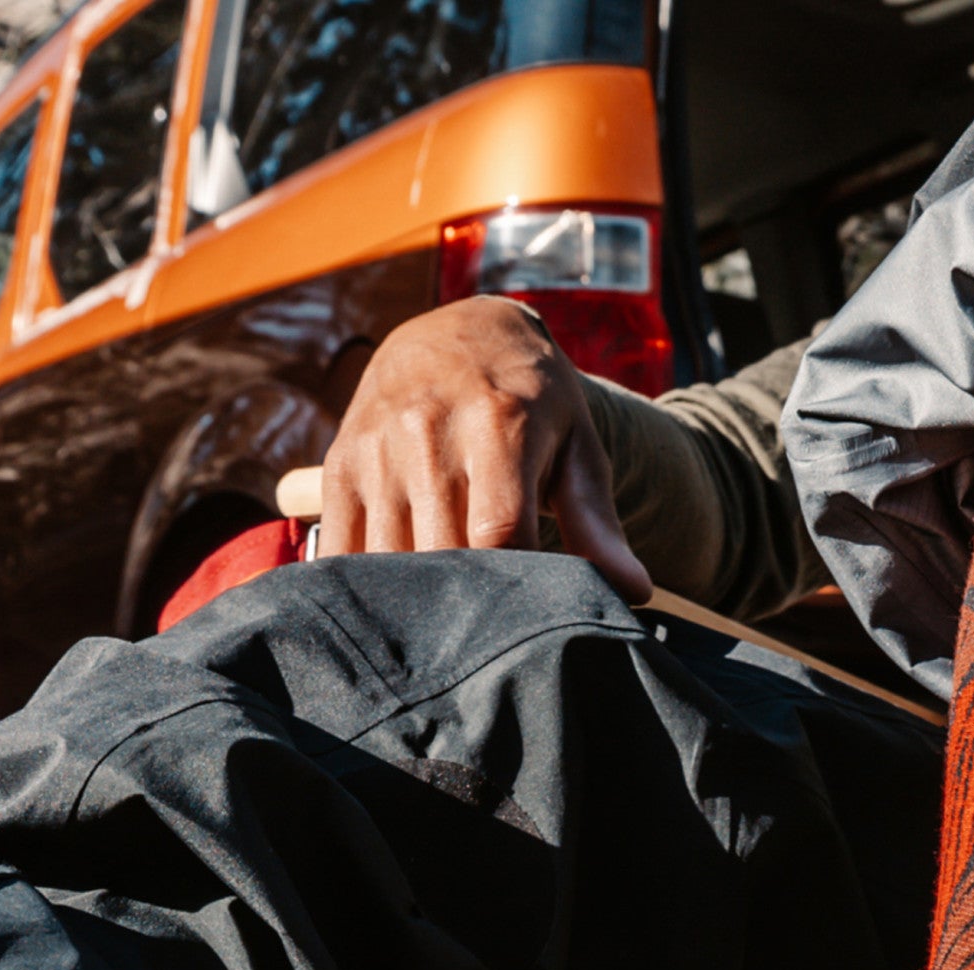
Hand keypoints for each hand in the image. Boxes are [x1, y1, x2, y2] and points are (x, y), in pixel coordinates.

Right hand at [316, 296, 648, 598]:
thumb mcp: (576, 449)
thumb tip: (633, 592)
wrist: (460, 333)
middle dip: (470, 604)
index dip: (516, 590)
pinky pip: (343, 551)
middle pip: (443, 555)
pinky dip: (369, 591)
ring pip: (389, 563)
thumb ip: (598, 523)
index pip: (500, 534)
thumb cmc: (533, 404)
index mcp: (497, 423)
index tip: (532, 618)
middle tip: (495, 632)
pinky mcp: (340, 466)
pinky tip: (401, 608)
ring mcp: (377, 449)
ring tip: (451, 625)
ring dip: (420, 606)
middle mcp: (428, 430)